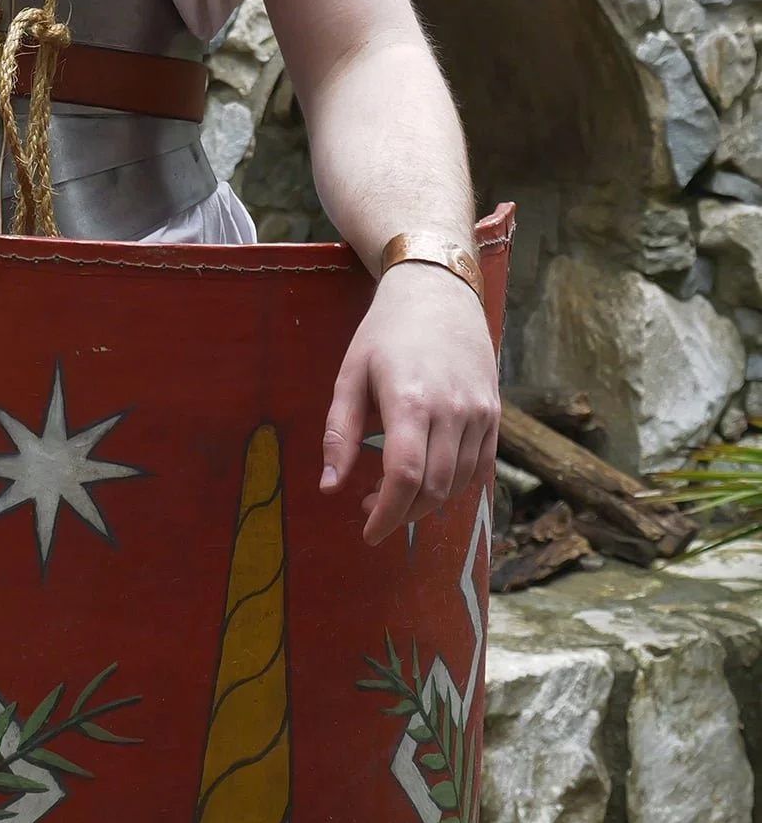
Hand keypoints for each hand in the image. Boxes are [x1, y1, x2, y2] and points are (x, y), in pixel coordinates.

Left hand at [320, 262, 498, 545]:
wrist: (438, 291)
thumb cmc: (385, 331)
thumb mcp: (351, 374)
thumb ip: (340, 433)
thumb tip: (329, 487)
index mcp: (411, 400)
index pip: (404, 477)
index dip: (386, 514)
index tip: (367, 531)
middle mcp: (452, 410)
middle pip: (434, 488)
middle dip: (402, 512)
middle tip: (372, 508)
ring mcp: (479, 413)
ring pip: (459, 483)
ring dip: (427, 502)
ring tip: (394, 492)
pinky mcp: (494, 413)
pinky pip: (479, 467)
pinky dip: (454, 485)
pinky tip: (428, 478)